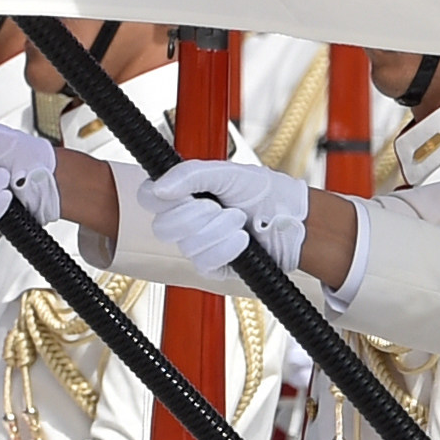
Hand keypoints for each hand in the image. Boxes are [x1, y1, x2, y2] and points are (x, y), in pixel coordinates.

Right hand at [144, 158, 314, 277]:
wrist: (291, 219)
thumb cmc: (263, 192)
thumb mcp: (227, 172)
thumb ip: (190, 175)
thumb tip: (158, 187)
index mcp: (183, 193)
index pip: (148, 197)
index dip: (160, 197)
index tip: (185, 193)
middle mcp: (185, 221)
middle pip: (161, 227)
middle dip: (194, 216)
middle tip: (219, 206)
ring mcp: (197, 245)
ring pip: (186, 246)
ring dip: (218, 230)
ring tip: (240, 220)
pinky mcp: (212, 267)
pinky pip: (204, 263)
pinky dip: (226, 248)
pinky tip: (243, 240)